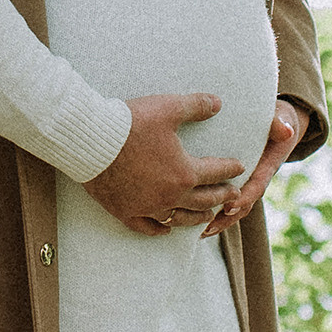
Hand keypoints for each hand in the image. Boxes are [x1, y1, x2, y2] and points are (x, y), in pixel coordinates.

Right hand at [85, 93, 244, 234]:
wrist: (91, 141)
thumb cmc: (130, 123)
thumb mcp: (167, 108)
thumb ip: (195, 106)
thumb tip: (217, 102)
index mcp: (185, 172)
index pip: (216, 172)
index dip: (230, 169)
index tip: (239, 167)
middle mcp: (171, 195)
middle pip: (203, 199)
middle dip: (221, 196)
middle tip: (232, 195)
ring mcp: (148, 206)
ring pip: (180, 218)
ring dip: (196, 217)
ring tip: (207, 216)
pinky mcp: (126, 211)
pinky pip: (147, 227)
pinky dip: (160, 229)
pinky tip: (167, 229)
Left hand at [203, 100, 306, 231]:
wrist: (280, 124)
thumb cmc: (276, 120)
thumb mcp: (280, 118)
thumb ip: (279, 123)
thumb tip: (285, 131)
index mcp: (267, 166)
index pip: (257, 185)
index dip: (244, 197)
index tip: (229, 206)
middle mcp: (256, 178)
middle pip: (243, 204)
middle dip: (226, 218)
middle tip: (206, 228)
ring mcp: (246, 182)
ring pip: (234, 207)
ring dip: (217, 221)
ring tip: (198, 232)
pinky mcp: (234, 181)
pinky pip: (224, 200)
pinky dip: (210, 211)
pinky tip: (191, 219)